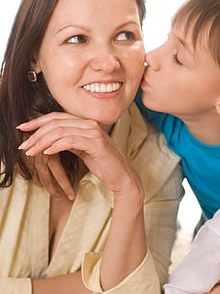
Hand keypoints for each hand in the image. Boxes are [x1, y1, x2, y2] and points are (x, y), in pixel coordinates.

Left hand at [18, 113, 142, 201]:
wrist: (122, 176)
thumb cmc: (104, 165)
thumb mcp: (83, 150)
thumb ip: (70, 141)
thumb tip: (50, 140)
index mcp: (86, 123)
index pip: (57, 116)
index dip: (38, 121)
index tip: (22, 127)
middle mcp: (90, 124)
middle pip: (56, 122)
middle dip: (36, 133)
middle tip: (23, 145)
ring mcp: (94, 132)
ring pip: (61, 131)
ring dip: (42, 142)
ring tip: (31, 151)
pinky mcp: (96, 143)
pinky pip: (70, 141)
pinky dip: (56, 146)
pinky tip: (47, 153)